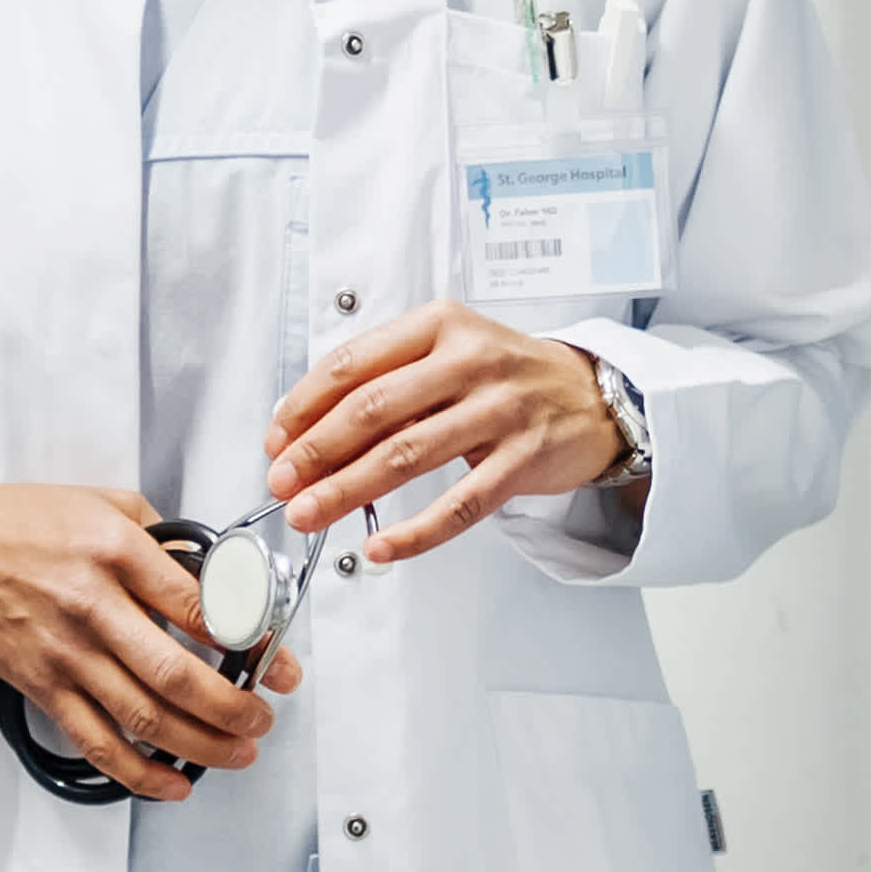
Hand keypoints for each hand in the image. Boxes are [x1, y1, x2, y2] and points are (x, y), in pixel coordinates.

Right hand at [0, 479, 298, 801]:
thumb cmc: (23, 522)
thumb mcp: (105, 503)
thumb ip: (163, 537)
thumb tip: (216, 575)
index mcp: (117, 554)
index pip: (199, 606)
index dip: (250, 640)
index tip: (277, 660)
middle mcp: (93, 607)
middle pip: (176, 674)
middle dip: (234, 706)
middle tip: (262, 717)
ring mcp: (67, 654)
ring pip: (144, 718)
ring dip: (201, 745)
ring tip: (238, 751)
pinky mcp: (44, 687)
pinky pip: (97, 743)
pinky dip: (140, 773)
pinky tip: (173, 782)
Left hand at [263, 306, 621, 557]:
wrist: (594, 396)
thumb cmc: (507, 376)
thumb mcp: (449, 350)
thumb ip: (388, 379)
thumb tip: (306, 430)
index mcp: (439, 325)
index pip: (354, 363)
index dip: (305, 405)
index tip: (276, 440)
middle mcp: (470, 360)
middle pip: (373, 409)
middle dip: (315, 451)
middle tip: (281, 483)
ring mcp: (500, 410)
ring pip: (407, 456)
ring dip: (348, 490)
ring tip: (310, 513)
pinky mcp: (524, 458)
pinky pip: (461, 504)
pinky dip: (416, 531)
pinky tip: (382, 546)